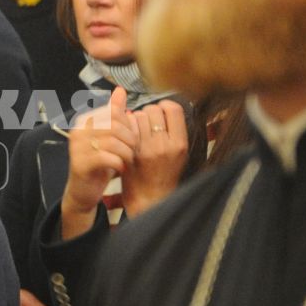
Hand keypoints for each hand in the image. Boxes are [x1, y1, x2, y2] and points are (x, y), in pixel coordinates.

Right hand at [60, 88, 135, 239]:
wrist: (84, 190)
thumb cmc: (100, 163)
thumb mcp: (110, 136)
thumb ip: (114, 114)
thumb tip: (120, 90)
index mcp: (85, 120)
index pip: (113, 112)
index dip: (129, 124)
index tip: (132, 137)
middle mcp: (78, 131)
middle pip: (113, 125)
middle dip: (129, 138)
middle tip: (133, 150)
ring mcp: (77, 147)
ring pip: (111, 141)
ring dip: (126, 152)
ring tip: (128, 160)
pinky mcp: (80, 164)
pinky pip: (106, 157)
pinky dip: (119, 163)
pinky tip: (121, 168)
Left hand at [121, 99, 187, 218]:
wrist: (151, 199)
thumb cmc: (165, 176)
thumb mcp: (180, 154)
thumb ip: (175, 131)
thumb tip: (165, 106)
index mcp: (179, 144)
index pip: (173, 109)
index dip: (165, 106)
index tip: (161, 110)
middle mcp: (164, 145)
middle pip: (154, 110)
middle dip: (149, 112)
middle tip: (148, 122)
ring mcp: (145, 149)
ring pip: (138, 116)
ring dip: (136, 118)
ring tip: (139, 129)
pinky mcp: (130, 153)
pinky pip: (126, 128)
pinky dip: (126, 126)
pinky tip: (128, 134)